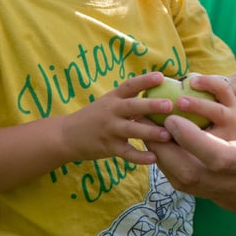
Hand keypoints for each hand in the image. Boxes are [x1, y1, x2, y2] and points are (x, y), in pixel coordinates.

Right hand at [58, 70, 173, 165]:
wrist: (66, 135)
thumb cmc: (95, 117)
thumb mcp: (109, 103)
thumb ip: (129, 99)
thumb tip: (160, 93)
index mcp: (113, 98)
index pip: (129, 85)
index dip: (144, 80)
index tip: (161, 76)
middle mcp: (111, 111)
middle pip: (132, 106)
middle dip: (151, 105)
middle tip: (169, 104)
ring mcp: (109, 130)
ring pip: (131, 130)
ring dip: (150, 132)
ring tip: (167, 134)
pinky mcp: (108, 147)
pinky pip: (126, 153)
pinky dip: (139, 157)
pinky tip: (153, 158)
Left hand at [145, 74, 235, 223]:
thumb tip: (218, 81)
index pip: (219, 156)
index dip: (191, 138)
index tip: (172, 118)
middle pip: (192, 174)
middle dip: (165, 147)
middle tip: (151, 120)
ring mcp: (235, 199)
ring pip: (187, 185)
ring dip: (166, 157)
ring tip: (155, 131)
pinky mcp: (227, 204)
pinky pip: (194, 187)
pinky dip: (177, 166)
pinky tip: (174, 146)